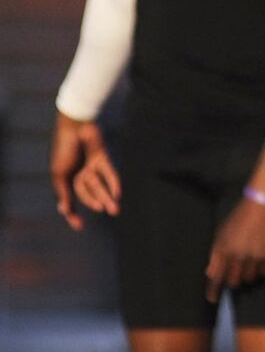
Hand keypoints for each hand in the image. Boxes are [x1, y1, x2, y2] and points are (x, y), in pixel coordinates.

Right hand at [51, 113, 117, 228]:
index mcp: (65, 178)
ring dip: (108, 196)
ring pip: (100, 185)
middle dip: (99, 202)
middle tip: (112, 212)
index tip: (80, 226)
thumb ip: (63, 191)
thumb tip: (64, 211)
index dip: (73, 213)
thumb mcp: (59, 173)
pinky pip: (109, 173)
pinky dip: (113, 183)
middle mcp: (79, 174)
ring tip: (116, 209)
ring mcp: (91, 166)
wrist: (74, 125)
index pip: (70, 200)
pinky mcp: (102, 159)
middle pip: (89, 193)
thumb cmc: (63, 149)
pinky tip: (118, 193)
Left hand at [204, 196, 264, 301]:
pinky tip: (261, 258)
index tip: (213, 300)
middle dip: (234, 280)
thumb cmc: (239, 217)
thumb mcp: (222, 233)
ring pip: (251, 278)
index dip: (214, 290)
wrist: (263, 205)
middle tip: (236, 273)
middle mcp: (240, 255)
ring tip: (250, 262)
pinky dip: (262, 269)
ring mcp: (257, 256)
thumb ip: (216, 254)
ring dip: (249, 274)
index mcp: (225, 250)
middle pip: (235, 281)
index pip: (217, 277)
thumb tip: (211, 273)